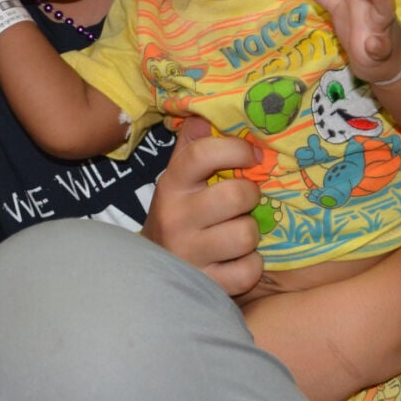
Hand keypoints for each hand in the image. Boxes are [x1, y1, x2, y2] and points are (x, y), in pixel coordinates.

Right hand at [142, 116, 265, 296]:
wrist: (148, 275)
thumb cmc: (178, 217)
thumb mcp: (178, 181)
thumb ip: (192, 147)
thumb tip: (202, 117)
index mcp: (172, 185)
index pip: (202, 154)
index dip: (236, 150)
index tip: (253, 157)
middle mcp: (176, 218)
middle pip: (235, 196)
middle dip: (251, 196)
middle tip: (246, 202)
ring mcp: (189, 254)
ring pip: (245, 234)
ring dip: (251, 234)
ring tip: (239, 233)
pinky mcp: (205, 284)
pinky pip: (247, 271)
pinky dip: (250, 266)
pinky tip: (238, 261)